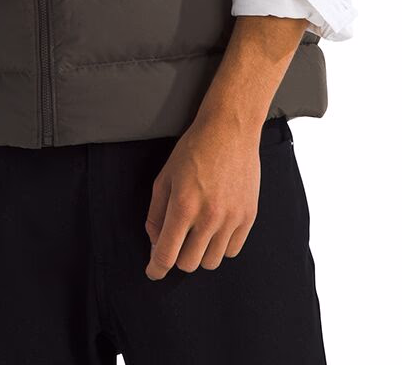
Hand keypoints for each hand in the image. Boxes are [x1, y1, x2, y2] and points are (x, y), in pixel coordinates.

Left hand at [143, 114, 260, 279]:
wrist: (230, 130)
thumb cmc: (194, 150)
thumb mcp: (165, 177)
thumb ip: (156, 213)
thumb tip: (155, 241)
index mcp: (183, 206)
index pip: (167, 254)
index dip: (156, 268)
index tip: (153, 271)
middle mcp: (209, 217)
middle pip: (189, 264)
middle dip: (177, 257)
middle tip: (177, 240)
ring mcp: (231, 219)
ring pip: (211, 261)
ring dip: (200, 252)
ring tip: (198, 231)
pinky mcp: (248, 217)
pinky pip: (232, 250)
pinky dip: (221, 246)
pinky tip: (216, 227)